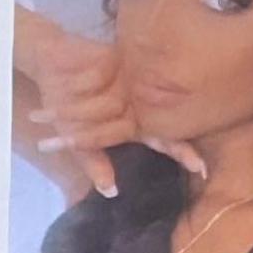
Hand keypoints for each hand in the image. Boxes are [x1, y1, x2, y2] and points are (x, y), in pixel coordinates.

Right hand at [13, 7, 202, 196]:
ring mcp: (136, 83)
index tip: (200, 169)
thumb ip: (93, 162)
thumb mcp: (73, 137)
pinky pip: (144, 71)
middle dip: (186, 136)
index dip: (182, 152)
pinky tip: (179, 78)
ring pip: (163, 97)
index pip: (162, 141)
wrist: (48, 63)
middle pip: (169, 120)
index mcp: (131, 125)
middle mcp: (140, 105)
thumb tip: (110, 191)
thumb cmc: (61, 102)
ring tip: (205, 113)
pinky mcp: (129, 61)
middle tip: (205, 154)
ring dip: (180, 106)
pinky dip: (156, 79)